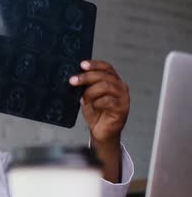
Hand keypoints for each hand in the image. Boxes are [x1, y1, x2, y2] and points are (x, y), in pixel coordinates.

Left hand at [69, 60, 129, 182]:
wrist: (101, 132)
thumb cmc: (95, 113)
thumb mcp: (87, 96)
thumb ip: (85, 86)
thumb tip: (74, 77)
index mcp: (113, 81)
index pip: (106, 67)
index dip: (94, 64)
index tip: (81, 64)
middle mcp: (120, 87)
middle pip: (104, 75)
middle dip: (86, 77)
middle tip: (73, 81)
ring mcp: (123, 97)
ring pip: (106, 86)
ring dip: (90, 92)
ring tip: (83, 99)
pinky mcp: (122, 108)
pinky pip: (108, 101)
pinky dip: (97, 102)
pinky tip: (92, 106)